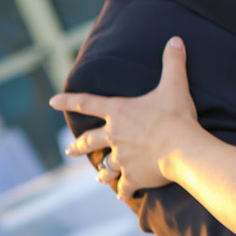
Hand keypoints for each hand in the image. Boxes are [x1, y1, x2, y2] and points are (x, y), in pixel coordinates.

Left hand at [50, 37, 198, 201]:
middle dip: (78, 146)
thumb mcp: (175, 84)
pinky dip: (123, 191)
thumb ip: (173, 62)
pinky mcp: (133, 177)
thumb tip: (176, 39)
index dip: (69, 100)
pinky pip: (124, 187)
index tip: (52, 101)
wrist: (183, 148)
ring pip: (104, 167)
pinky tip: (123, 196)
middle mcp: (114, 136)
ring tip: (98, 178)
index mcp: (119, 112)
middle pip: (89, 141)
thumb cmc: (176, 115)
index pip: (88, 103)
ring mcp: (121, 158)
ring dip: (101, 172)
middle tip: (69, 150)